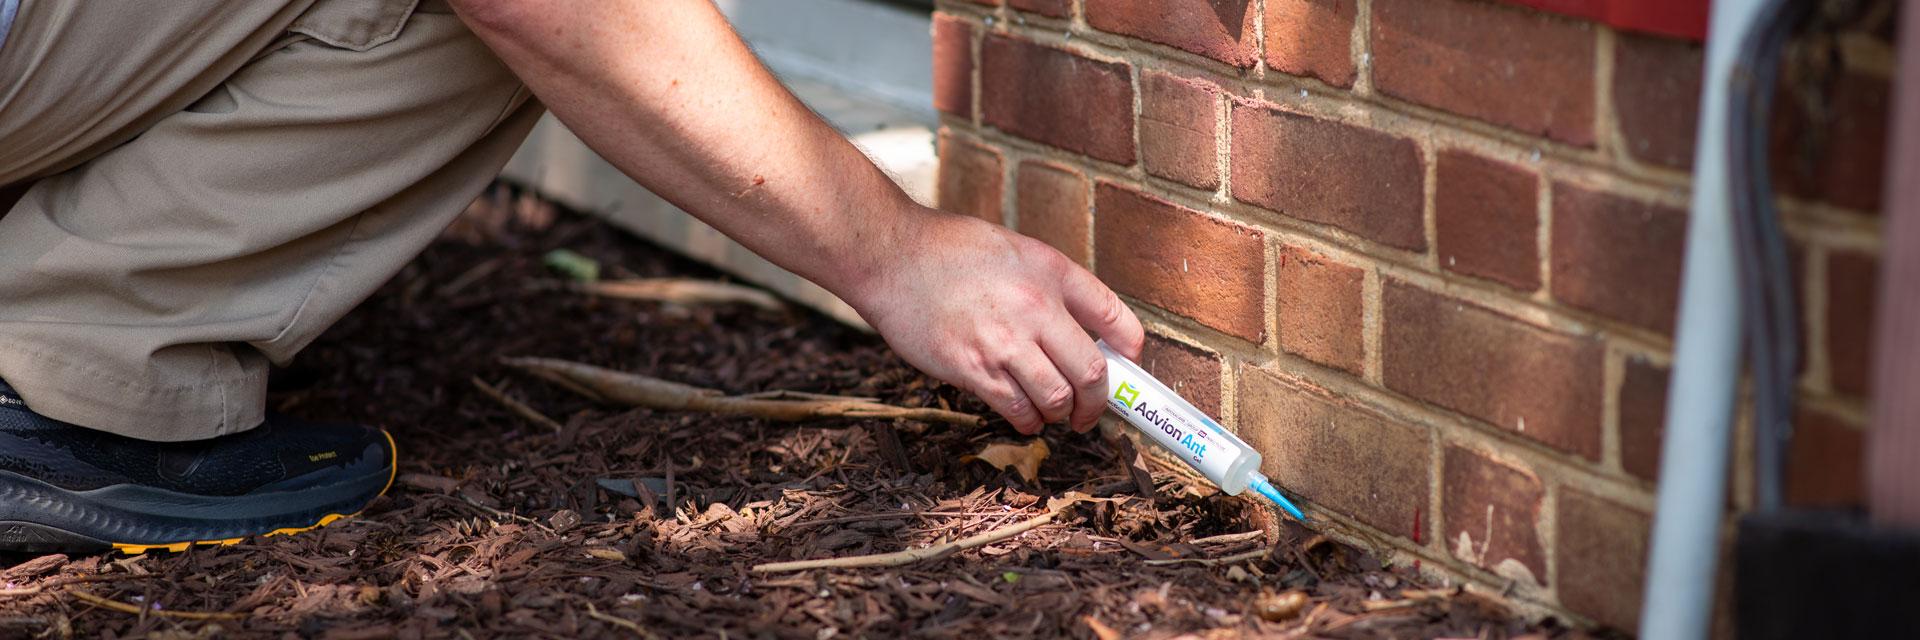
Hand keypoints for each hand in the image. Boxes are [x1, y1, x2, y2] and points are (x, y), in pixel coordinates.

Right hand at [845, 210, 1145, 433]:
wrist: (892, 256)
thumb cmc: (950, 251)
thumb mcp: (1018, 250)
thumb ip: (1053, 285)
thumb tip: (1082, 329)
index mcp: (1053, 272)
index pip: (1116, 318)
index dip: (1132, 353)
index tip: (1128, 368)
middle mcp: (1036, 307)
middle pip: (1092, 374)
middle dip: (1098, 403)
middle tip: (1090, 412)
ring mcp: (1004, 342)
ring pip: (1056, 399)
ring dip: (1060, 414)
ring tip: (1052, 413)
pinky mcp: (972, 369)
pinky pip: (1016, 409)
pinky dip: (1027, 420)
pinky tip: (1023, 415)